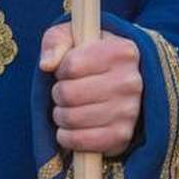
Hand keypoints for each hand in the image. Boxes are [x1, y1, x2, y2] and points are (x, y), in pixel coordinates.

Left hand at [39, 24, 142, 155]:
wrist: (121, 85)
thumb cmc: (91, 59)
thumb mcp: (74, 38)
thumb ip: (56, 41)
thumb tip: (47, 64)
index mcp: (123, 51)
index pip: (72, 64)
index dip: (62, 69)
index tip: (69, 69)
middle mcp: (131, 81)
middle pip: (68, 93)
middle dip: (58, 93)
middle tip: (66, 91)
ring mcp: (129, 111)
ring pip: (70, 118)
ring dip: (60, 115)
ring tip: (69, 107)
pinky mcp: (121, 135)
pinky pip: (78, 140)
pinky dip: (66, 136)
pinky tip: (71, 127)